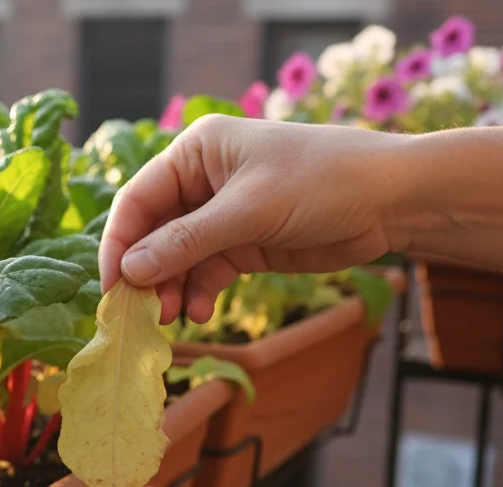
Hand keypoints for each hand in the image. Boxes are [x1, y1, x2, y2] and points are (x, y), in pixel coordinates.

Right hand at [99, 115, 410, 323]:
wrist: (391, 200)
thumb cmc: (322, 181)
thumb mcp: (249, 211)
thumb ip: (187, 242)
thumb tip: (130, 272)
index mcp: (195, 152)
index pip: (137, 200)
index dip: (119, 244)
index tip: (111, 287)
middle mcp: (201, 181)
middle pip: (153, 233)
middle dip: (146, 273)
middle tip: (140, 314)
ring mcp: (221, 214)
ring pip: (176, 258)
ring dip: (171, 289)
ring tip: (172, 319)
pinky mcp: (242, 244)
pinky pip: (205, 272)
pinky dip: (199, 293)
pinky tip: (201, 313)